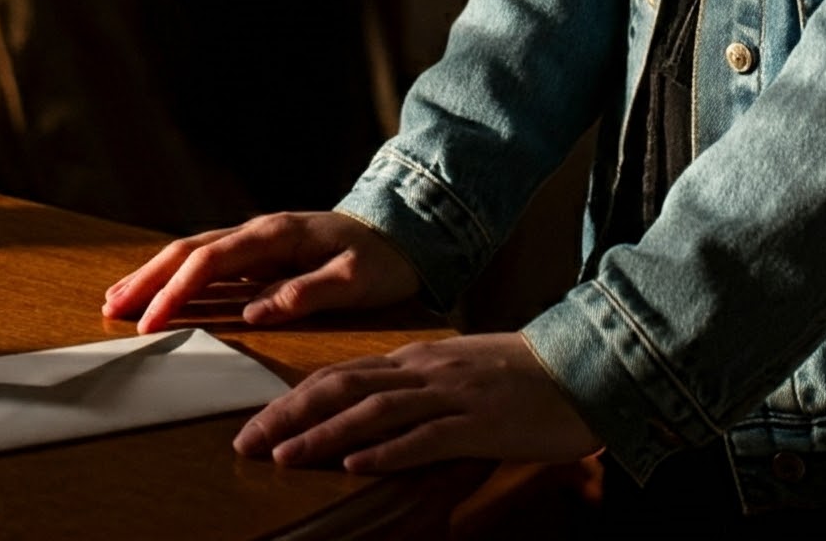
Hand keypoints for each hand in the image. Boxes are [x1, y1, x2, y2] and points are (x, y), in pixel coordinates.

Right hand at [101, 210, 421, 332]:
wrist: (403, 232)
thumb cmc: (382, 259)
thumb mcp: (355, 280)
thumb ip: (307, 292)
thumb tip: (255, 312)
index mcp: (276, 235)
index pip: (211, 261)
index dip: (176, 291)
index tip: (150, 322)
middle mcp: (259, 232)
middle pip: (189, 250)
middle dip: (148, 278)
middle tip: (111, 308)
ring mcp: (257, 242)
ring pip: (193, 253)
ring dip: (155, 275)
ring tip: (118, 299)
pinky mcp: (261, 255)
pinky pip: (209, 263)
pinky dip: (177, 276)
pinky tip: (160, 293)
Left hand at [234, 331, 601, 471]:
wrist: (580, 368)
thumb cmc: (520, 377)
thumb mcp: (459, 375)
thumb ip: (417, 391)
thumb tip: (374, 417)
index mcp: (417, 360)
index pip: (340, 376)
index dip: (293, 400)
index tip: (255, 425)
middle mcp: (424, 371)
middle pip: (343, 389)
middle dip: (289, 417)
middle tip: (245, 443)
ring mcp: (450, 396)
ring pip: (374, 412)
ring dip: (324, 436)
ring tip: (283, 456)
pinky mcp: (478, 423)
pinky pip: (425, 438)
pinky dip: (388, 452)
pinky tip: (357, 466)